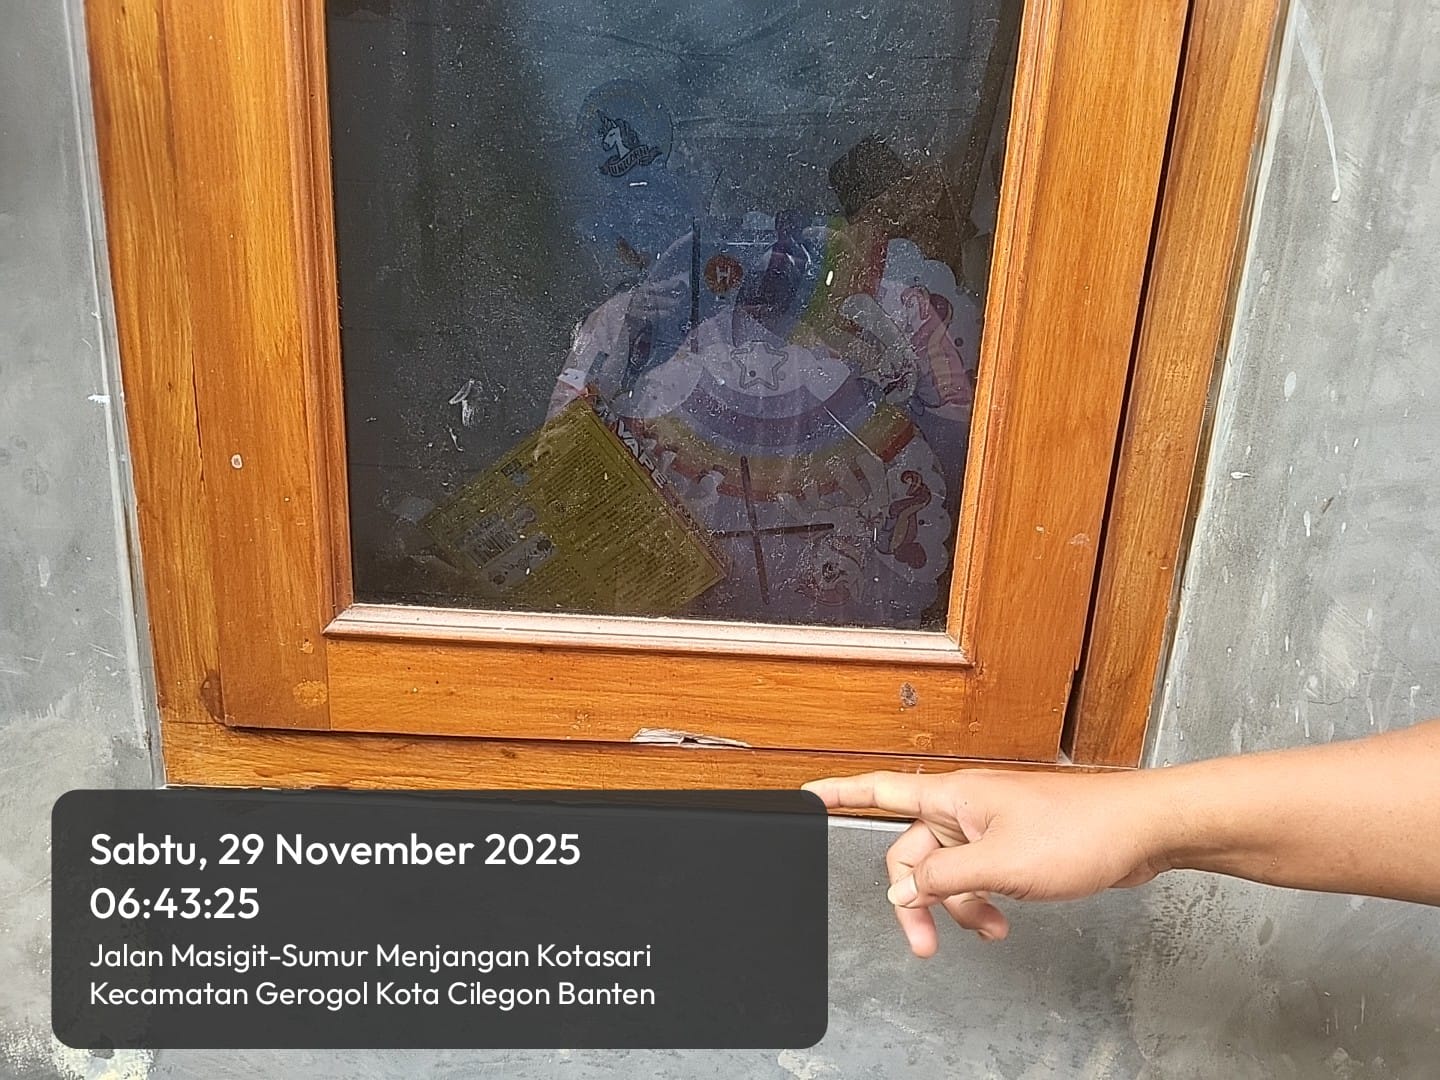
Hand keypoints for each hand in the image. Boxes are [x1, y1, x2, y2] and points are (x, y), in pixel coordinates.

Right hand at [802, 769, 1170, 955]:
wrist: (1139, 832)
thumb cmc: (1081, 830)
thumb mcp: (999, 864)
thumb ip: (942, 879)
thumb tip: (902, 890)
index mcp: (953, 796)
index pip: (879, 790)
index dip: (839, 794)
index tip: (804, 796)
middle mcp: (964, 807)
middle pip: (912, 852)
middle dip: (915, 898)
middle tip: (923, 942)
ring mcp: (988, 825)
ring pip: (947, 872)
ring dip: (958, 907)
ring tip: (987, 930)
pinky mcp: (1011, 844)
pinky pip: (976, 876)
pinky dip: (982, 900)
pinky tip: (1001, 920)